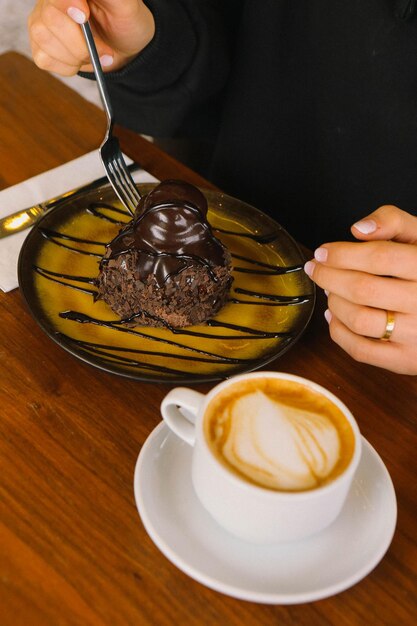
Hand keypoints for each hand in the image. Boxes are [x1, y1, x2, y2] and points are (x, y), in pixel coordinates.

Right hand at [28, 0, 154, 74]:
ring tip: (93, 55)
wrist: (122, 46)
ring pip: (44, 39)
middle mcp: (50, 2)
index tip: (84, 16)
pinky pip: (44, 59)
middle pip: (49, 19)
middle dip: (80, 43)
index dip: (67, 3)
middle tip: (104, 50)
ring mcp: (41, 23)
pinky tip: (80, 60)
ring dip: (75, 56)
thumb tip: (84, 1)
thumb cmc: (125, 22)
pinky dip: (68, 66)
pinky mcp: (39, 46)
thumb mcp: (124, 5)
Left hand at [304, 205, 416, 373]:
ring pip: (358, 319)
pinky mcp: (405, 360)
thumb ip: (393, 222)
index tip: (322, 252)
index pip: (379, 257)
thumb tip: (359, 229)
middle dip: (329, 277)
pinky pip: (360, 349)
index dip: (343, 254)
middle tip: (316, 269)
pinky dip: (338, 332)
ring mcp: (416, 335)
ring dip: (334, 303)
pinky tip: (335, 316)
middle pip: (363, 289)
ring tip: (330, 291)